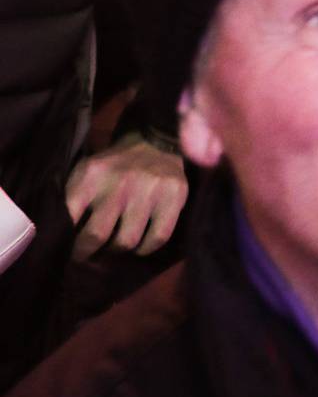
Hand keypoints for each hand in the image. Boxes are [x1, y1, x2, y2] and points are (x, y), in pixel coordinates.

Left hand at [65, 138, 187, 258]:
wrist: (156, 141)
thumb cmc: (114, 165)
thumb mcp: (87, 173)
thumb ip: (73, 199)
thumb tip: (64, 236)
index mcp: (91, 176)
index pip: (69, 218)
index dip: (65, 241)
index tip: (66, 250)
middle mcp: (119, 184)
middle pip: (97, 235)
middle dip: (88, 252)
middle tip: (87, 256)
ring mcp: (149, 191)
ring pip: (127, 240)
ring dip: (118, 251)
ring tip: (115, 248)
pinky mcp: (174, 197)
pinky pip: (158, 237)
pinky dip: (146, 248)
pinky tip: (141, 246)